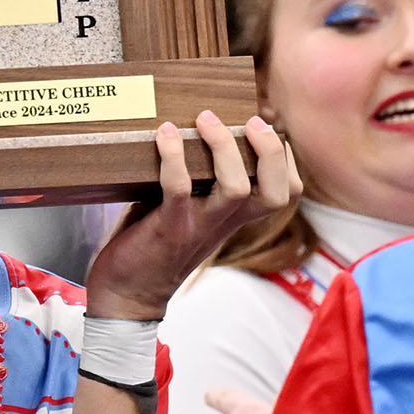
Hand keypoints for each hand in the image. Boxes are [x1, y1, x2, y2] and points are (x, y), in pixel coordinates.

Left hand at [83, 113, 296, 321]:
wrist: (127, 293)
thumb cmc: (154, 243)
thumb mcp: (190, 211)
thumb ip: (200, 181)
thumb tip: (192, 128)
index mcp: (236, 217)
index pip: (286, 193)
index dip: (286, 160)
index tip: (266, 128)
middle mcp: (226, 222)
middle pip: (277, 193)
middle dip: (270, 151)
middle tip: (250, 121)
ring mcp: (199, 226)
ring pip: (236, 189)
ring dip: (223, 147)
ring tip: (206, 120)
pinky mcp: (168, 228)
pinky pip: (178, 189)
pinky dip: (173, 157)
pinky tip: (165, 134)